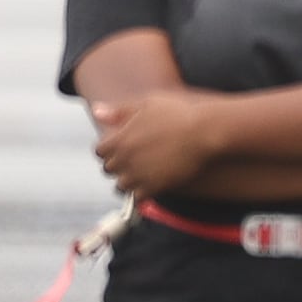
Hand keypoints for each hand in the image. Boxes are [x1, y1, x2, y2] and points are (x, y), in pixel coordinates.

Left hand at [88, 92, 226, 195]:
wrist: (205, 131)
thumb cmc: (179, 114)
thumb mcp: (146, 104)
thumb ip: (119, 111)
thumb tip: (96, 112)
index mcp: (119, 138)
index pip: (100, 152)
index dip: (109, 151)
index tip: (120, 150)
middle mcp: (125, 158)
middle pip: (109, 169)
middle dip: (118, 166)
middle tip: (131, 163)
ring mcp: (140, 174)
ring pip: (121, 185)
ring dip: (128, 182)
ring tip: (139, 177)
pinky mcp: (156, 186)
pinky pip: (138, 197)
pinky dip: (141, 194)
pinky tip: (150, 187)